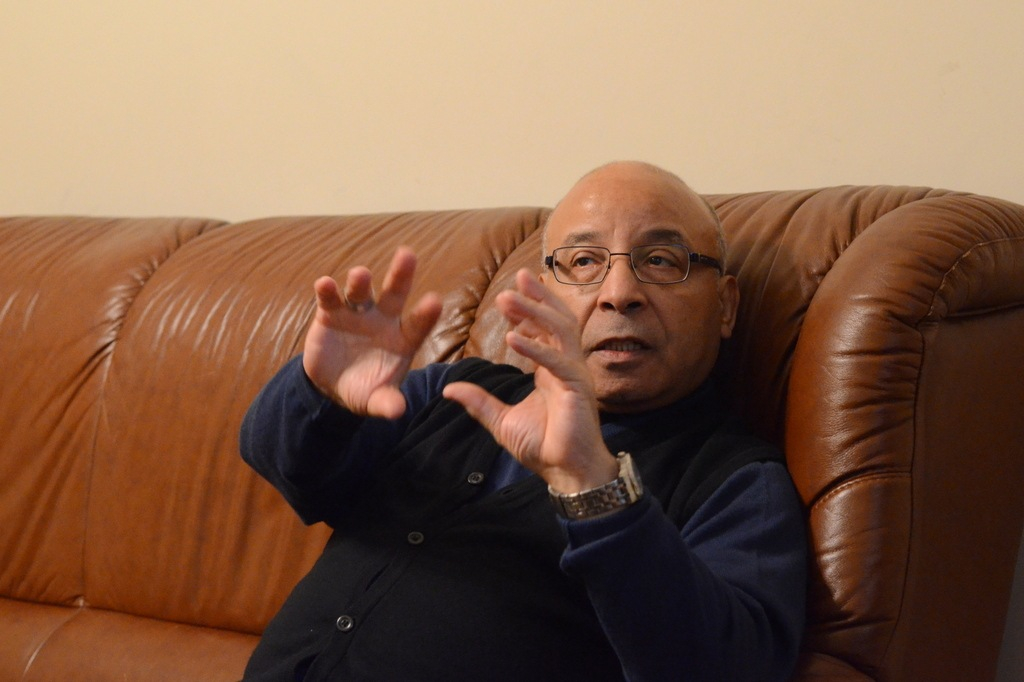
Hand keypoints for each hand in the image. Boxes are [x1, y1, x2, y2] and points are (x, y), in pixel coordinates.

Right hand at [302, 247, 441, 418]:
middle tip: (408, 254)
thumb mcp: (376, 401)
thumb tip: (398, 411)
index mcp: (402, 338)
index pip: (418, 323)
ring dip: (360, 283)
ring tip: (360, 274)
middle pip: (395, 294)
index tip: (434, 301)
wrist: (332, 386)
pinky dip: (326, 290)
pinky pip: (330, 299)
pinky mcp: (330, 314)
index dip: (426, 314)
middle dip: (401, 275)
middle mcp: (383, 320)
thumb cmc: (365, 389)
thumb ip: (387, 403)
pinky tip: (324, 283)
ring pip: (361, 293)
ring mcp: (357, 314)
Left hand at [443, 270, 617, 493]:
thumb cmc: (543, 447)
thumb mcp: (501, 421)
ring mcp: (575, 374)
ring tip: (508, 299)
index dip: (530, 308)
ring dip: (533, 312)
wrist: (567, 473)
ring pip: (559, 331)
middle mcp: (566, 366)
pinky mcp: (577, 389)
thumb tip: (449, 389)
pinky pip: (557, 361)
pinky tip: (513, 337)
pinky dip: (535, 348)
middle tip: (515, 278)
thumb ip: (479, 402)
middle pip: (556, 320)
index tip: (509, 292)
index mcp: (552, 370)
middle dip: (536, 297)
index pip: (545, 329)